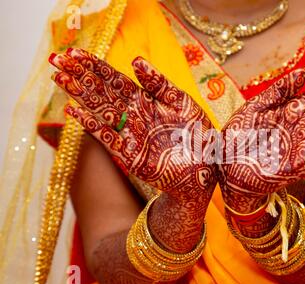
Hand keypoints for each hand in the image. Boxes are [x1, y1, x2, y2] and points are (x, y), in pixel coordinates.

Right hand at [49, 48, 215, 203]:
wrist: (206, 168)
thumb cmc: (198, 134)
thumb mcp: (182, 102)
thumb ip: (159, 83)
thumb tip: (135, 60)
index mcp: (146, 100)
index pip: (116, 79)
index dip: (96, 66)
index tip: (76, 53)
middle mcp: (134, 114)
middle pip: (102, 92)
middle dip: (81, 76)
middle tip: (57, 60)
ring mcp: (130, 134)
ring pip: (100, 110)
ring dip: (80, 95)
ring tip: (59, 78)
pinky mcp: (129, 154)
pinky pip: (107, 137)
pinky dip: (91, 125)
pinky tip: (74, 111)